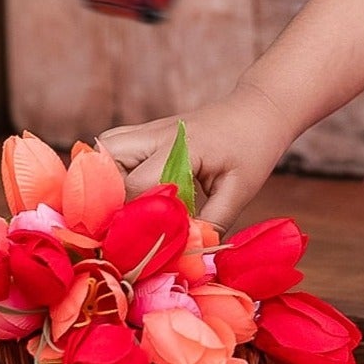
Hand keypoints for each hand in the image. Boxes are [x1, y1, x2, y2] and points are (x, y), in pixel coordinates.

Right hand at [95, 82, 293, 230]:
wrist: (260, 109)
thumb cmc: (253, 147)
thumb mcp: (241, 189)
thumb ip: (214, 222)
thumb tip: (191, 255)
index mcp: (181, 146)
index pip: (139, 184)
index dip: (133, 217)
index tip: (134, 245)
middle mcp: (156, 134)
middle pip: (106, 161)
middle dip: (107, 197)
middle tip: (122, 227)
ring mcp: (148, 130)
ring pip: (102, 150)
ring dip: (104, 180)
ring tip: (120, 210)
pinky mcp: (147, 132)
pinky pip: (113, 148)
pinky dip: (111, 169)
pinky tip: (124, 192)